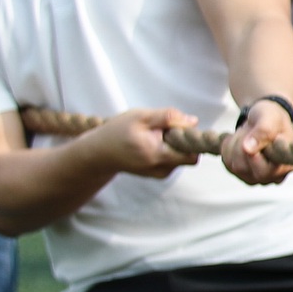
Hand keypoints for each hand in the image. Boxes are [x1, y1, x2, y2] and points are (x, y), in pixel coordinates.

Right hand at [81, 107, 199, 179]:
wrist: (98, 153)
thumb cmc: (117, 132)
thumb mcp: (140, 117)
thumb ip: (168, 117)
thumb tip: (193, 121)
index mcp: (157, 155)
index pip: (191, 154)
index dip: (191, 139)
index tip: (179, 128)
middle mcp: (161, 169)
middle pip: (189, 155)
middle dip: (182, 141)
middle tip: (163, 130)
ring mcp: (160, 174)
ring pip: (182, 157)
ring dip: (174, 145)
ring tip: (152, 137)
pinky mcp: (159, 174)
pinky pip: (174, 160)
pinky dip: (168, 150)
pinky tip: (151, 144)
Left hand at [224, 96, 292, 186]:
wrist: (264, 119)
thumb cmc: (273, 117)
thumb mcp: (271, 117)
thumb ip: (264, 131)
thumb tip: (248, 149)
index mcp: (286, 165)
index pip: (264, 170)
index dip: (252, 156)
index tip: (248, 139)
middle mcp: (273, 177)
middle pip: (243, 168)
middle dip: (240, 145)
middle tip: (249, 130)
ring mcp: (257, 177)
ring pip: (233, 165)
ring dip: (235, 144)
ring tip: (247, 134)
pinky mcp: (243, 174)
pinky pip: (227, 162)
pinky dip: (229, 147)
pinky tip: (240, 140)